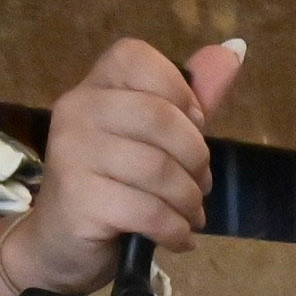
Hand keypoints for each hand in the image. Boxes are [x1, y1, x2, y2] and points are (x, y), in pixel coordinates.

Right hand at [5, 37, 247, 293]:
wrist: (62, 245)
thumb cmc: (115, 188)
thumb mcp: (155, 142)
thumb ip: (190, 101)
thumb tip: (233, 50)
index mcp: (95, 87)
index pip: (138, 58)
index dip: (180, 92)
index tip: (193, 127)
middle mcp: (77, 110)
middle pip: (159, 116)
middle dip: (195, 158)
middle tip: (197, 184)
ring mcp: (72, 152)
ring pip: (159, 169)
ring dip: (189, 201)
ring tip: (187, 214)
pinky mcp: (79, 197)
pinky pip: (149, 210)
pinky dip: (175, 229)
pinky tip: (175, 236)